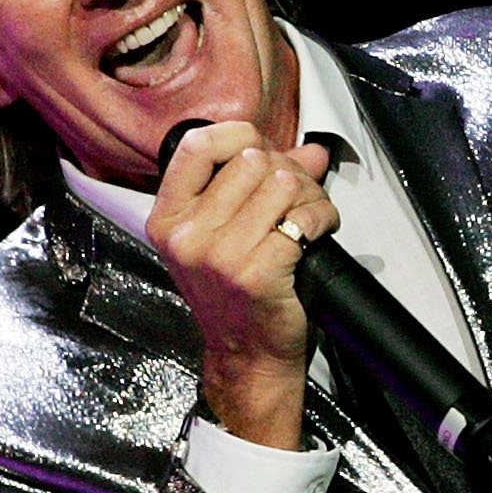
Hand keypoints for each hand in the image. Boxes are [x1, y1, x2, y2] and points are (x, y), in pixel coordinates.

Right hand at [146, 122, 339, 448]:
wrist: (246, 356)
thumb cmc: (237, 296)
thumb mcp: (227, 236)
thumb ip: (260, 186)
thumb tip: (311, 150)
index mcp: (168, 218)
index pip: (198, 145)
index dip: (240, 136)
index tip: (264, 151)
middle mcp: (187, 234)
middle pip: (252, 160)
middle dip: (288, 171)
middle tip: (299, 197)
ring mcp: (219, 254)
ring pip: (283, 183)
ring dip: (311, 195)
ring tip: (310, 216)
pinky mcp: (256, 272)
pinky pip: (302, 217)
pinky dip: (323, 218)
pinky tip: (320, 231)